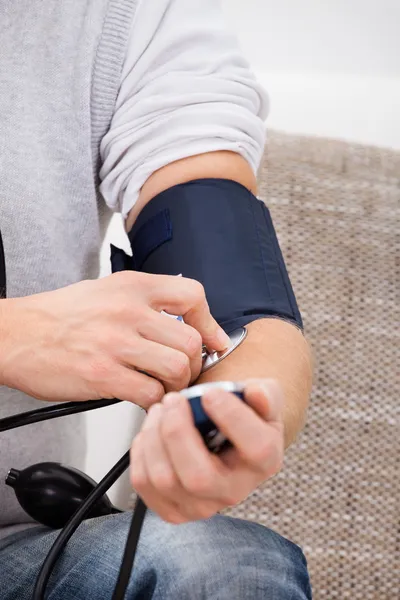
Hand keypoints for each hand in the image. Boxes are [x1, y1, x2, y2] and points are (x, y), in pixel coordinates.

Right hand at [0, 272, 229, 405]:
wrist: (17, 334)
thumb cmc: (60, 315)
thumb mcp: (107, 289)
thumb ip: (147, 299)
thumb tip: (185, 316)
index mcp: (132, 287)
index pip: (192, 295)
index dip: (209, 321)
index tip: (212, 339)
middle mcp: (128, 311)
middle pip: (191, 341)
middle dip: (194, 364)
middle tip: (183, 372)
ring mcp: (116, 344)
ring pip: (176, 369)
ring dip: (176, 385)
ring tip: (164, 387)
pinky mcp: (102, 375)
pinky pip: (150, 394)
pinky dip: (154, 402)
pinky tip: (144, 399)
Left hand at [130, 379, 283, 522]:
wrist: (223, 434)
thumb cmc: (242, 415)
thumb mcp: (264, 397)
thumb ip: (266, 393)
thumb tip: (256, 394)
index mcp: (265, 461)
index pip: (256, 449)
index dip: (232, 418)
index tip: (211, 393)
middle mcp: (234, 491)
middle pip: (198, 477)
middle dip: (177, 432)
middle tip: (174, 399)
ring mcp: (201, 506)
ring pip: (164, 480)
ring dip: (155, 435)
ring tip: (162, 408)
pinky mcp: (171, 508)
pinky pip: (144, 482)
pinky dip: (142, 449)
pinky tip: (152, 430)